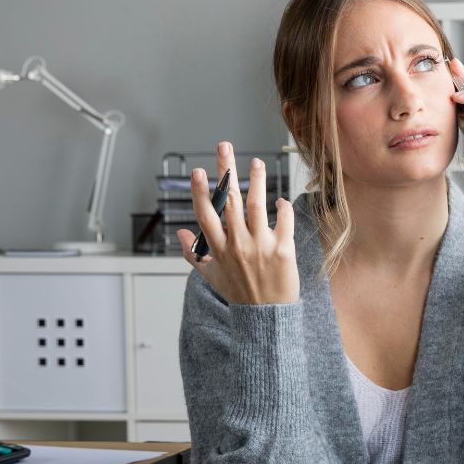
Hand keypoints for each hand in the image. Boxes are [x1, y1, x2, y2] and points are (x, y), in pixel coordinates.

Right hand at [177, 141, 299, 304]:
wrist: (266, 316)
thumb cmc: (240, 294)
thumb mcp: (211, 276)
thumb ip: (194, 254)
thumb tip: (179, 234)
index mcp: (218, 248)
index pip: (205, 213)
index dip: (199, 190)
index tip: (197, 171)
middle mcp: (238, 244)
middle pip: (229, 200)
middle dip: (226, 170)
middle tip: (224, 147)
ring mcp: (261, 246)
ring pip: (258, 205)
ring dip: (256, 180)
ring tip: (256, 163)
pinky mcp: (283, 250)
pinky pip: (284, 221)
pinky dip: (283, 207)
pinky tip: (280, 200)